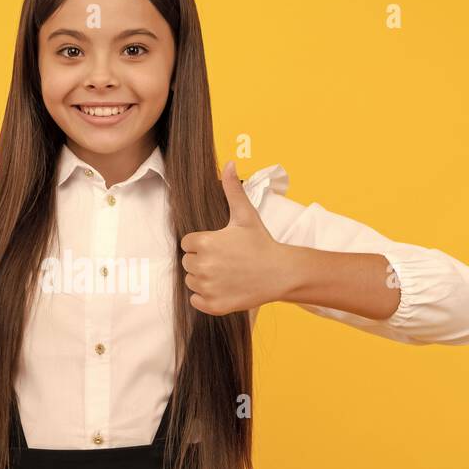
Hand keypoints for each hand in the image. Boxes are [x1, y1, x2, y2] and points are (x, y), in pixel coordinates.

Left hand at [179, 161, 284, 314]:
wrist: (281, 273)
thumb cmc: (262, 243)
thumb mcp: (246, 215)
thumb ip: (233, 190)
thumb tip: (231, 163)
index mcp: (204, 243)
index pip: (187, 244)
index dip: (203, 243)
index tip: (221, 245)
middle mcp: (202, 266)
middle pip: (188, 263)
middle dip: (203, 260)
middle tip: (227, 259)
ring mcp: (207, 288)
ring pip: (192, 281)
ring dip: (204, 278)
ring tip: (227, 273)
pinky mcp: (214, 305)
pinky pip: (196, 301)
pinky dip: (206, 297)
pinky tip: (224, 288)